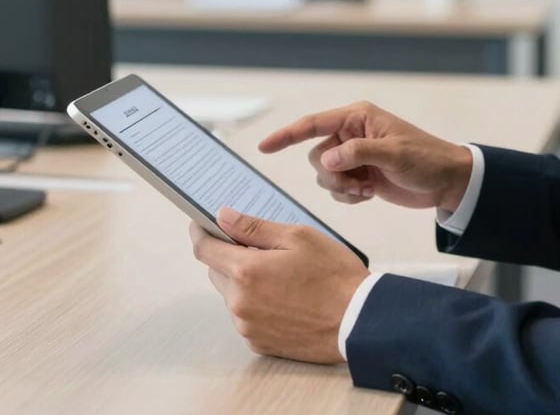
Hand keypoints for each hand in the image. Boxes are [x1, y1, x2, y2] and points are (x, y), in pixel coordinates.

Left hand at [190, 208, 368, 363]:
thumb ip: (254, 227)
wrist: (359, 321)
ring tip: (281, 274)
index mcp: (246, 272)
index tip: (201, 222)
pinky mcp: (259, 344)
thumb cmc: (332, 274)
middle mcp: (239, 303)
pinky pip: (246, 316)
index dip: (201, 232)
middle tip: (260, 247)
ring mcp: (248, 327)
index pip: (205, 250)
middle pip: (217, 272)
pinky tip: (284, 296)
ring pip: (232, 295)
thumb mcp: (297, 237)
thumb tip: (221, 216)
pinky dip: (256, 303)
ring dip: (245, 281)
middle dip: (230, 256)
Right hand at [258, 100, 472, 212]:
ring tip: (367, 189)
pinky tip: (370, 193)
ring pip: (325, 175)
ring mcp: (355, 155)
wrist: (447, 182)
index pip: (313, 124)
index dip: (287, 135)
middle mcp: (352, 133)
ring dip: (342, 188)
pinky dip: (349, 196)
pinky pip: (337, 189)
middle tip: (357, 184)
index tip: (264, 147)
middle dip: (332, 175)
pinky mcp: (359, 175)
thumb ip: (358, 153)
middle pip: (317, 156)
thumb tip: (327, 160)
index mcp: (358, 117)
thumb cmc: (426, 159)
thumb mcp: (394, 154)